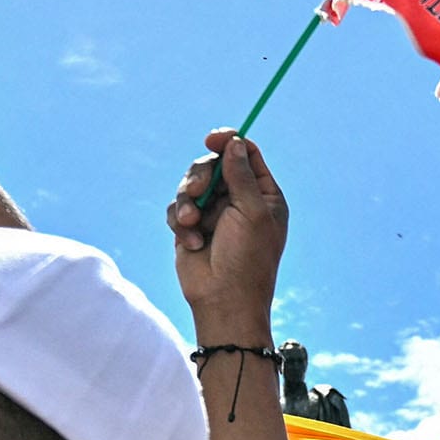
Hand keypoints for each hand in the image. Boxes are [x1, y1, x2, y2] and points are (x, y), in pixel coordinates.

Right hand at [166, 130, 288, 341]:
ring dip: (187, 201)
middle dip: (200, 175)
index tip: (212, 138)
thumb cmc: (247, 259)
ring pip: (190, 185)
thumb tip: (234, 142)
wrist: (223, 300)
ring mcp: (212, 214)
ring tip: (191, 222)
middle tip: (197, 190)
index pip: (246, 155)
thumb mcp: (251, 211)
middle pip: (212, 165)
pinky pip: (177, 209)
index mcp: (262, 194)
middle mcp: (237, 201)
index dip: (229, 142)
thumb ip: (240, 175)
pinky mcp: (190, 228)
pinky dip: (181, 223)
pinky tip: (192, 243)